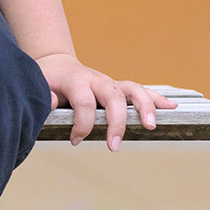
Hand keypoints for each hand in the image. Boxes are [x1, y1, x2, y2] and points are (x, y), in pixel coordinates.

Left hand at [34, 52, 176, 149]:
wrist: (56, 63)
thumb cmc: (47, 79)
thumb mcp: (38, 84)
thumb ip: (43, 95)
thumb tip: (51, 102)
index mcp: (75, 81)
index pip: (83, 102)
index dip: (81, 124)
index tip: (75, 140)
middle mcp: (96, 80)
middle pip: (112, 96)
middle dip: (117, 122)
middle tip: (114, 146)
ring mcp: (110, 83)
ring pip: (132, 90)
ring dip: (145, 107)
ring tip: (151, 126)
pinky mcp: (118, 88)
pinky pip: (141, 91)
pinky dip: (157, 99)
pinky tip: (171, 108)